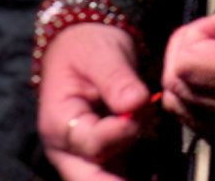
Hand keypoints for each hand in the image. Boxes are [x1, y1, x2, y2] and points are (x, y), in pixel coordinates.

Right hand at [36, 23, 153, 180]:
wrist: (85, 47)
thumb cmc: (87, 48)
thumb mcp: (100, 54)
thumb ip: (117, 79)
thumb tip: (136, 103)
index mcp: (59, 123)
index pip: (92, 143)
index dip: (120, 132)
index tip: (139, 109)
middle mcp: (68, 151)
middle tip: (151, 178)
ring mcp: (87, 159)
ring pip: (107, 180)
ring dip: (131, 177)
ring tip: (156, 174)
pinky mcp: (107, 159)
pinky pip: (120, 176)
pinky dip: (140, 176)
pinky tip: (156, 175)